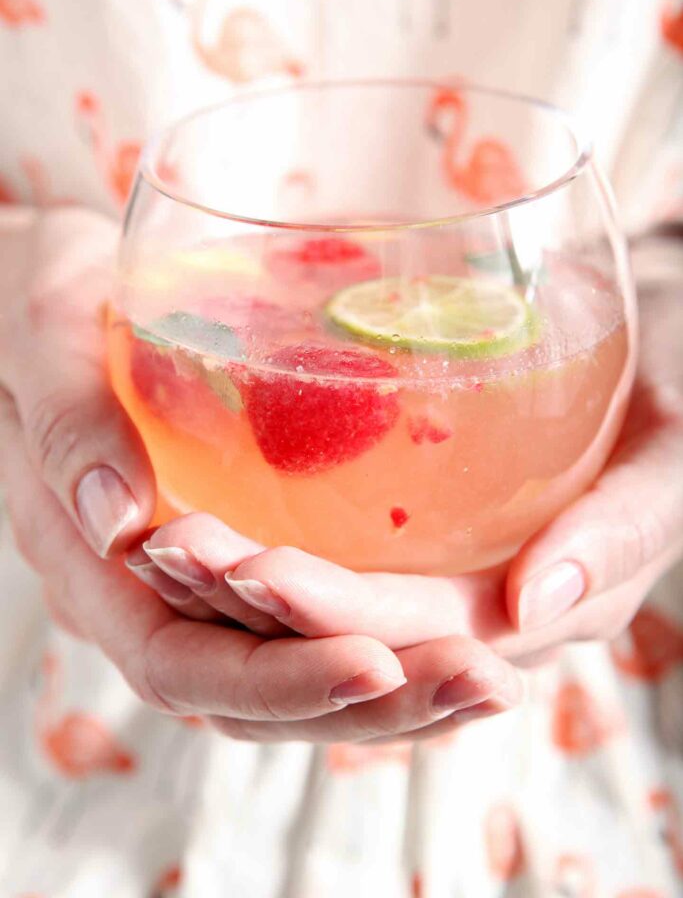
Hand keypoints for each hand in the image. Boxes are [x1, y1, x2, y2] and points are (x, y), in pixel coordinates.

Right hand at [0, 207, 521, 740]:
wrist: (62, 294)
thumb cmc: (45, 302)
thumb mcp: (46, 339)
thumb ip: (70, 422)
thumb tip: (120, 517)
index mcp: (93, 568)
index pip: (185, 663)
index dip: (279, 678)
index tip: (376, 664)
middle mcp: (150, 596)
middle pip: (261, 694)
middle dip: (374, 703)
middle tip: (486, 681)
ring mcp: (199, 582)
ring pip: (296, 669)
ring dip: (399, 687)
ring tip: (497, 675)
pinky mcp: (245, 546)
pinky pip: (314, 617)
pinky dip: (387, 635)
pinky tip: (463, 624)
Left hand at [143, 234, 682, 664]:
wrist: (652, 362)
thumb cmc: (668, 398)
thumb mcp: (670, 461)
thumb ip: (624, 531)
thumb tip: (536, 607)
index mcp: (538, 614)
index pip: (420, 637)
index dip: (334, 615)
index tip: (252, 568)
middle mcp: (476, 619)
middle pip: (351, 637)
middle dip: (259, 605)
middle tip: (175, 548)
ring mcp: (439, 586)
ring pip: (326, 618)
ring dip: (239, 593)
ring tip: (159, 545)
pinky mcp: (414, 550)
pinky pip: (328, 573)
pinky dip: (257, 565)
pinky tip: (194, 525)